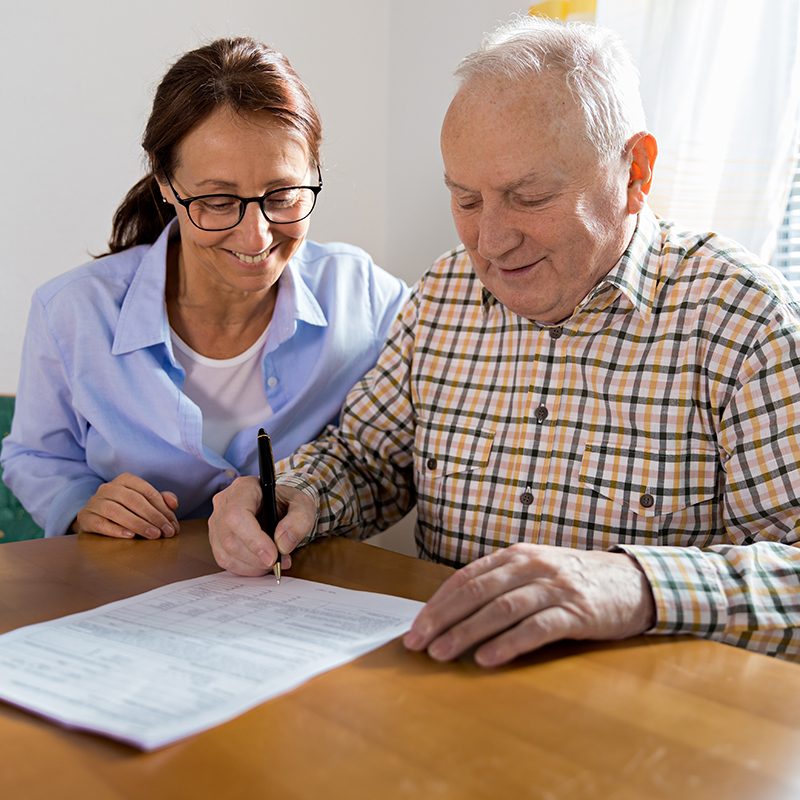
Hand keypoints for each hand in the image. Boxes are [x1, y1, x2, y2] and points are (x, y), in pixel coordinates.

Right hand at [72, 473, 179, 538]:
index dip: (163, 508)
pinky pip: (100, 523)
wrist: (95, 518)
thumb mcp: (144, 502)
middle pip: (133, 500)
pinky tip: (130, 536)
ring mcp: (94, 502)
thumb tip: (174, 503)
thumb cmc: (125, 509)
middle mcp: (108, 488)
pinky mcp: (85, 517)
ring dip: (138, 524)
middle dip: (153, 516)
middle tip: (166, 532)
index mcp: (125, 480)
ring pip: (116, 511)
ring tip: (153, 535)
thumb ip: (161, 500)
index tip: (173, 524)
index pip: (147, 492)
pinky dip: (116, 530)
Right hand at [208, 476, 316, 575]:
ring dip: (252, 566)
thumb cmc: (289, 502)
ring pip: (225, 553)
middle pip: (230, 539)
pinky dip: (245, 569)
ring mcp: (217, 522)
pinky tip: (261, 564)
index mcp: (244, 488)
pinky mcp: (217, 539)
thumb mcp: (303, 505)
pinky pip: (225, 560)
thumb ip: (299, 521)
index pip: (237, 515)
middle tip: (279, 562)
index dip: (253, 540)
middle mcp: (224, 503)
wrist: (281, 505)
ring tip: (274, 562)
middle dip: (257, 558)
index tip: (272, 557)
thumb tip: (283, 545)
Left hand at [403, 544, 655, 666]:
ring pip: (501, 609)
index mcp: (515, 555)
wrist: (633, 581)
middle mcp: (531, 566)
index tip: (416, 628)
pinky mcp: (576, 611)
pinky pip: (537, 628)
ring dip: (467, 632)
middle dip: (443, 619)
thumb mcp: (534, 572)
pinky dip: (509, 644)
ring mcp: (554, 587)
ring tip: (443, 654)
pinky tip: (488, 659)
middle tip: (418, 643)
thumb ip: (500, 586)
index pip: (466, 578)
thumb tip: (453, 615)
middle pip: (477, 592)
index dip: (437, 603)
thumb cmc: (574, 581)